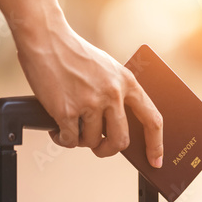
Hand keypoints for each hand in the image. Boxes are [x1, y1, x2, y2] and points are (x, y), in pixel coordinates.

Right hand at [16, 22, 163, 167]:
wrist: (45, 39)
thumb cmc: (74, 54)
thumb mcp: (106, 68)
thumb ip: (116, 92)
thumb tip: (116, 127)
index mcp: (127, 82)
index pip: (152, 119)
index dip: (156, 144)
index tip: (155, 161)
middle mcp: (112, 94)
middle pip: (121, 141)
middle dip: (108, 150)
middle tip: (98, 148)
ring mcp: (90, 103)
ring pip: (92, 142)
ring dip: (80, 141)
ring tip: (70, 127)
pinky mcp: (67, 111)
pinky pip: (70, 140)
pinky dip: (62, 139)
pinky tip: (57, 130)